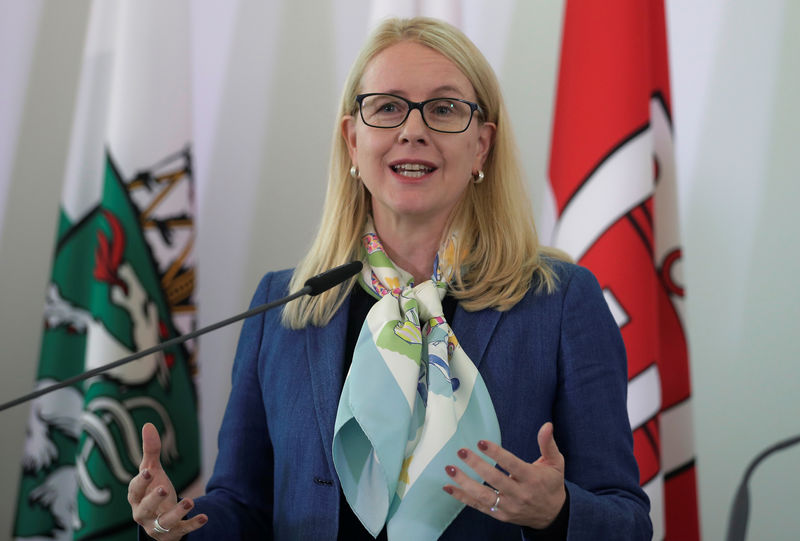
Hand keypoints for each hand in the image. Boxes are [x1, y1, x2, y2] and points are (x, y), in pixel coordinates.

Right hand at [128, 423, 207, 538]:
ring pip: (163, 523)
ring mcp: (158, 526)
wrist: (160, 519)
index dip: (141, 481)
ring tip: (190, 501)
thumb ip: (151, 450)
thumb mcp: (153, 471)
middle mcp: (143, 514)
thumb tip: (148, 425)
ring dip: (176, 513)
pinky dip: (193, 524)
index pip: (134, 490)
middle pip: (144, 509)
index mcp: (137, 497)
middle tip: (165, 488)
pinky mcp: (173, 533)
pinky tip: (204, 517)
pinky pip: (182, 531)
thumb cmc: (153, 490)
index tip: (149, 471)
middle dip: (153, 500)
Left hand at [443, 422, 565, 529]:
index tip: (481, 442)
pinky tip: (449, 487)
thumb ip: (548, 444)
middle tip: (462, 451)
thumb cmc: (551, 484)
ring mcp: (509, 507)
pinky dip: (462, 497)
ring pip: (484, 496)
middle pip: (495, 480)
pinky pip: (479, 506)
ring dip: (464, 482)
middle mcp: (520, 494)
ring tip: (450, 468)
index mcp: (532, 479)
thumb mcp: (555, 463)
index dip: (496, 454)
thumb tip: (547, 425)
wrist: (553, 514)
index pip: (512, 465)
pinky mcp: (500, 515)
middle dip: (476, 465)